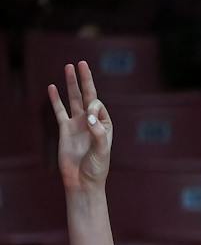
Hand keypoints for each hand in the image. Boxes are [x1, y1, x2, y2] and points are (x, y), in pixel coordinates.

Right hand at [48, 62, 111, 192]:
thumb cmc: (96, 168)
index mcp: (105, 125)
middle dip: (85, 80)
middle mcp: (91, 122)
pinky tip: (52, 87)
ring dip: (71, 84)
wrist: (82, 182)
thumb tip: (89, 116)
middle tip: (81, 62)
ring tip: (68, 67)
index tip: (89, 118)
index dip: (93, 107)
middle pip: (87, 96)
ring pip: (73, 99)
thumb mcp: (102, 150)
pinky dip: (55, 99)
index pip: (98, 106)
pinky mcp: (65, 129)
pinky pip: (59, 110)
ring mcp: (77, 124)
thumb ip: (98, 132)